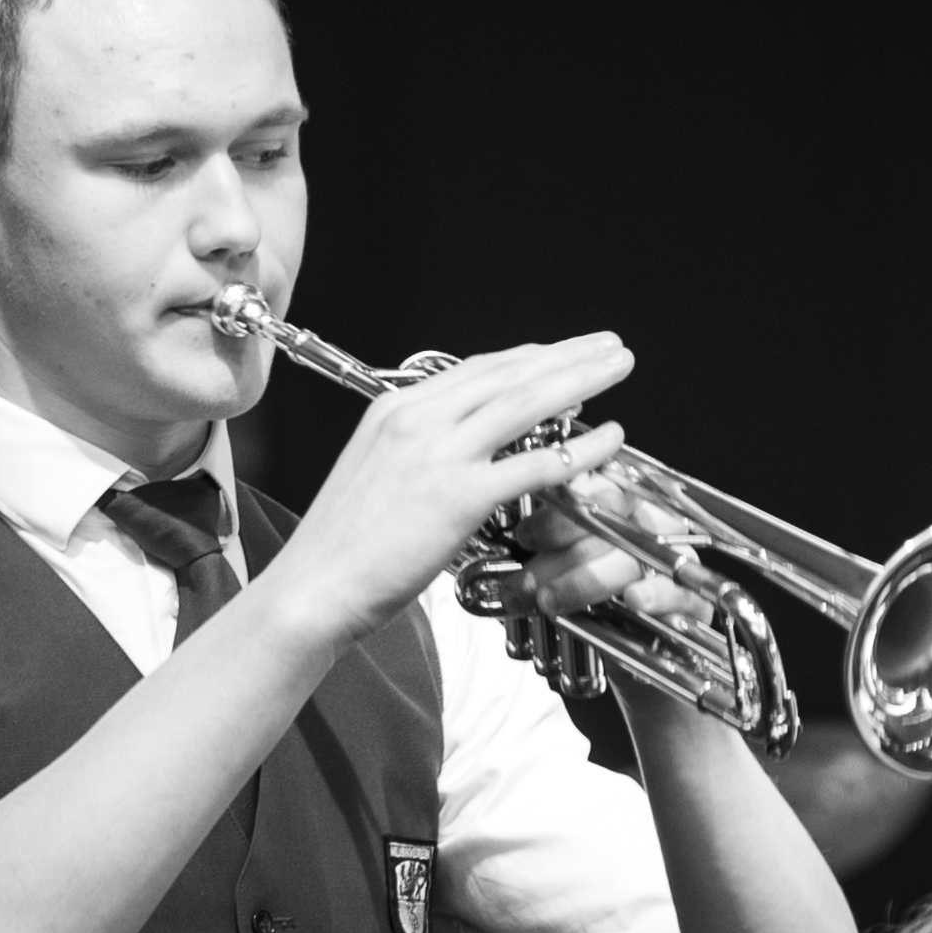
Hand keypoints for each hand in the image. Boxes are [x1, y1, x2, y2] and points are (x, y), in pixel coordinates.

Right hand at [265, 334, 633, 643]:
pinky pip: (535, 464)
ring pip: (526, 403)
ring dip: (581, 379)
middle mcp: (417, 420)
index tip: (562, 352)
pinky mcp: (460, 496)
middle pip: (508, 373)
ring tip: (618, 368)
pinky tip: (608, 440)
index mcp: (393, 410)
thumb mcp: (372, 474)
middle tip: (608, 346)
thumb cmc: (339, 547)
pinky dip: (579, 449)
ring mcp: (439, 455)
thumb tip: (454, 450)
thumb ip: (414, 452)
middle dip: (567, 354)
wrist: (314, 586)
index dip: (528, 357)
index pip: (474, 369)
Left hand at [504, 470, 707, 631]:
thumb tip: (505, 541)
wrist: (638, 663)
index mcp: (624, 506)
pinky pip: (679, 589)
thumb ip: (544, 551)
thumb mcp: (563, 574)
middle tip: (526, 579)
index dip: (560, 510)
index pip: (598, 488)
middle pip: (614, 519)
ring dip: (588, 578)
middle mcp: (652, 525)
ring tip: (550, 601)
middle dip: (563, 549)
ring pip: (635, 554)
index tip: (525, 536)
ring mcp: (676, 560)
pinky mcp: (692, 599)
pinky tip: (633, 600)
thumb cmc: (596, 609)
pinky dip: (656, 593)